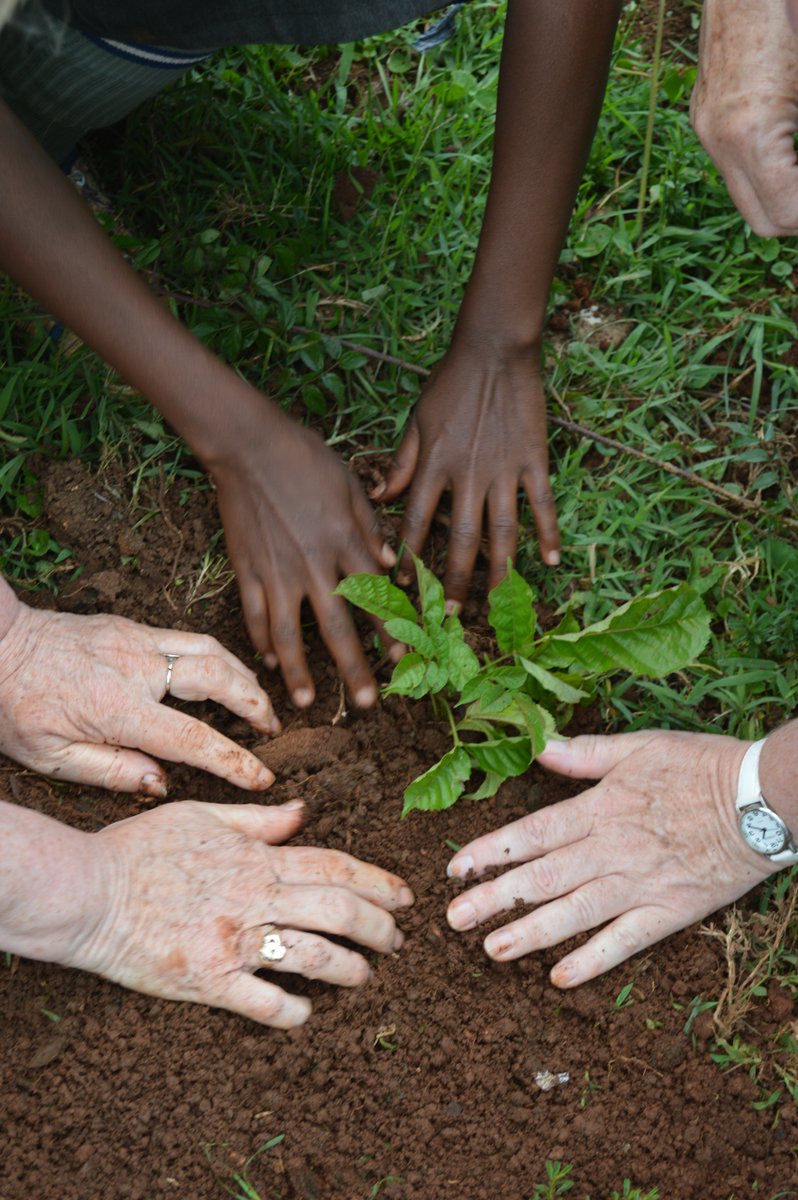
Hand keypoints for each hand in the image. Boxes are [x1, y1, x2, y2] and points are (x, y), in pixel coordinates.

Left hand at [0, 599, 279, 794]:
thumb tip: (161, 783)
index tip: (261, 777)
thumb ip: (111, 772)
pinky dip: (216, 655)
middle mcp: (139, 668)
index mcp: (120, 708)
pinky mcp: (131, 626)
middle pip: (218, 680)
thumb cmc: (14, 704)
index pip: (194, 740)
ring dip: (242, 674)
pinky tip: (222, 671)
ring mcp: (137, 640)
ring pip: (210, 650)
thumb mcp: (50, 756)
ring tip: (258, 698)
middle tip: (273, 727)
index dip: (234, 762)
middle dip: (254, 704)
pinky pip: (188, 637)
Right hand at [12, 799, 413, 1026]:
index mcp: (254, 860)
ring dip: (349, 968)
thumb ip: (257, 818)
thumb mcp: (201, 815)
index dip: (377, 880)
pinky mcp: (206, 981)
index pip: (334, 866)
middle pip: (337, 910)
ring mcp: (232, 942)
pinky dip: (291, 1011)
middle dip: (379, 927)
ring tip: (366, 976)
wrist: (87, 891)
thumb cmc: (139, 849)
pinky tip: (307, 1014)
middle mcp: (252, 899)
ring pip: (312, 957)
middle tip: (399, 940)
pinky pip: (262, 1002)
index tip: (404, 895)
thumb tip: (303, 811)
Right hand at [211, 403, 396, 708]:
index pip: (376, 598)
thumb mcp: (351, 486)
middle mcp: (314, 564)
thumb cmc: (305, 458)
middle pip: (337, 627)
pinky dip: (260, 640)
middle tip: (365, 702)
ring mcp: (277, 570)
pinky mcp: (247, 568)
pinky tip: (268, 661)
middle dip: (353, 668)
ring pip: (289, 632)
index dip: (391, 633)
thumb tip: (394, 566)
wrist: (249, 445)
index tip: (403, 661)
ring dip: (299, 670)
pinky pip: (254, 613)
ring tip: (307, 700)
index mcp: (346, 542)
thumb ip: (372, 529)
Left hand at [377, 341, 559, 609]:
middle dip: (453, 580)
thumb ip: (401, 463)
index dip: (407, 556)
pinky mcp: (534, 461)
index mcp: (434, 465)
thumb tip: (378, 498)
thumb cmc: (450, 382)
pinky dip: (547, 533)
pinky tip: (549, 562)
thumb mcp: (416, 420)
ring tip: (500, 604)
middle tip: (449, 613)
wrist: (494, 349)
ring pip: (502, 531)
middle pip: (459, 539)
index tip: (401, 586)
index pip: (415, 522)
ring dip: (499, 571)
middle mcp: (467, 475)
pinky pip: (542, 504)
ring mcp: (504, 470)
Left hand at [446, 730, 771, 985]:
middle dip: (495, 898)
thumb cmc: (701, 766)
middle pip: (544, 878)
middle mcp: (612, 849)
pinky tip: (560, 977)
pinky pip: (626, 942)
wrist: (762, 800)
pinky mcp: (670, 912)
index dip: (491, 850)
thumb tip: (538, 746)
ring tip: (492, 950)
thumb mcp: (640, 746)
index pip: (533, 832)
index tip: (456, 867)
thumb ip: (585, 753)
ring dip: (531, 933)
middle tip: (453, 920)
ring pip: (575, 913)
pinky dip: (593, 960)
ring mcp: (640, 884)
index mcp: (601, 808)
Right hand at [691, 0, 797, 234]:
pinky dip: (772, 171)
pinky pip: (738, 167)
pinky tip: (792, 150)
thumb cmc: (790, 15)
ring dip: (787, 196)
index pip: (788, 212)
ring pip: (751, 199)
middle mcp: (720, 139)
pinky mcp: (706, 117)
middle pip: (765, 221)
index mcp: (752, 130)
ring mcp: (708, 129)